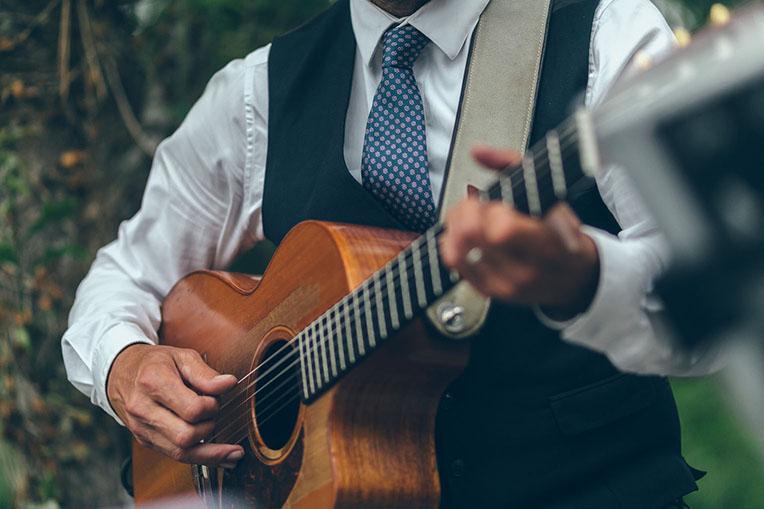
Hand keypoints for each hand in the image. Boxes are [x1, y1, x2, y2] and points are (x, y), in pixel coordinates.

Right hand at [107, 343, 243, 467]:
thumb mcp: (182, 357)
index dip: (211, 406)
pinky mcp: (146, 440)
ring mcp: (142, 428)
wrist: (121, 372)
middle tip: (213, 410)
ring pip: (181, 453)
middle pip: (186, 436)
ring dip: (211, 449)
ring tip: (231, 446)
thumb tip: (229, 384)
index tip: (216, 396)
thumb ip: (206, 373)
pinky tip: (224, 456)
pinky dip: (203, 458)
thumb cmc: (155, 363)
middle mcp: (143, 409)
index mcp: (153, 382)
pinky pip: (176, 457)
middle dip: (209, 425)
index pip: (192, 409)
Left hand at [440, 145, 599, 318]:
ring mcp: (506, 285)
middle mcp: (526, 269)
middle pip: (473, 237)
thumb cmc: (560, 233)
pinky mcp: (490, 293)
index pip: (502, 230)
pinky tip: (461, 235)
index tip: (493, 202)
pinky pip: (455, 266)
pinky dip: (452, 244)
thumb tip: (478, 151)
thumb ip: (511, 165)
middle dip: (465, 212)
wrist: (574, 278)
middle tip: (472, 204)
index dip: (488, 210)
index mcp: (547, 243)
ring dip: (455, 227)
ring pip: (459, 251)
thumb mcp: (549, 193)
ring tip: (465, 217)